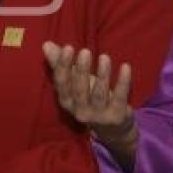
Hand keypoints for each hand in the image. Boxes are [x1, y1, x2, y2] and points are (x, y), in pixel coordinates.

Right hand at [42, 42, 136, 165]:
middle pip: (79, 90)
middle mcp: (80, 110)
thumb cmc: (90, 98)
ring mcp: (99, 115)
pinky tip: (126, 67)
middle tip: (85, 51)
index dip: (64, 66)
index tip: (68, 47)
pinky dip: (123, 83)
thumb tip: (46, 44)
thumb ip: (61, 63)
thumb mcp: (75, 82)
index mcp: (67, 101)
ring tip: (104, 57)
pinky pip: (120, 97)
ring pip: (99, 94)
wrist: (112, 128)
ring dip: (102, 76)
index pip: (62, 83)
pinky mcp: (117, 115)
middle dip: (81, 71)